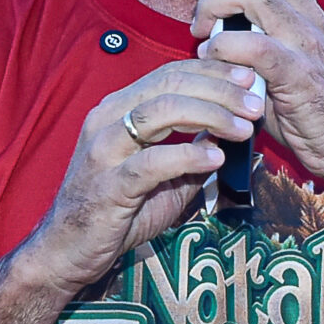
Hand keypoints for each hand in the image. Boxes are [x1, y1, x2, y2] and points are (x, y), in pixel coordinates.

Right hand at [12, 59, 256, 294]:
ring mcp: (104, 149)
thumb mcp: (162, 173)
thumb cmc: (116, 211)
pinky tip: (216, 158)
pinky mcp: (108, 184)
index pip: (170, 73)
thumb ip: (192, 148)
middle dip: (220, 88)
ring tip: (243, 128)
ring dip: (211, 115)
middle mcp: (107, 119)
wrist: (67, 251)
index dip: (212, 72)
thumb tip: (232, 129)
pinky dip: (189, 155)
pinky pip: (153, 161)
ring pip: (162, 112)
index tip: (248, 78)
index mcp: (118, 108)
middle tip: (255, 102)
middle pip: (170, 84)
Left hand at [191, 0, 323, 199]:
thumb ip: (255, 29)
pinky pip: (256, 46)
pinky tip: (211, 58)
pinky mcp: (300, 77)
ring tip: (200, 30)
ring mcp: (306, 44)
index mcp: (304, 6)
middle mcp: (308, 16)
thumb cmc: (305, 105)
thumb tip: (211, 15)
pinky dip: (223, 47)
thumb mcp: (282, 55)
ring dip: (214, 5)